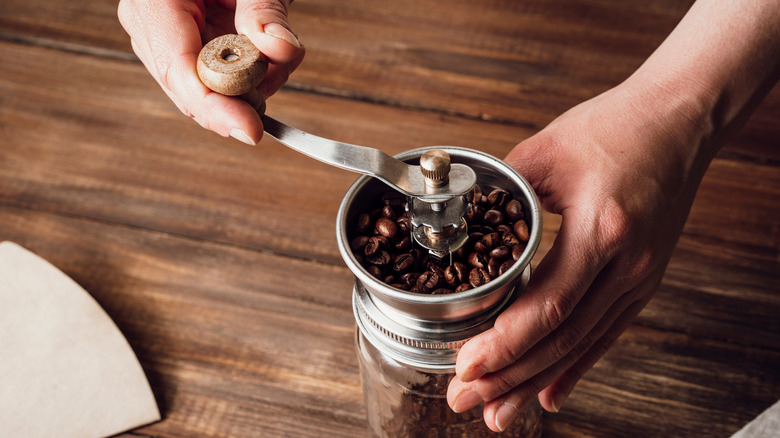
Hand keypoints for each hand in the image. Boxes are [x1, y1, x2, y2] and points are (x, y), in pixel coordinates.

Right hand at [118, 0, 304, 144]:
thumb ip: (265, 9)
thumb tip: (281, 50)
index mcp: (153, 1)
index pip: (179, 70)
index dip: (215, 109)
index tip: (252, 132)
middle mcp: (150, 24)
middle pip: (190, 90)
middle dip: (242, 96)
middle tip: (280, 74)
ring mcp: (165, 39)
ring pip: (206, 91)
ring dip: (252, 86)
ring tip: (279, 52)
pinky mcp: (186, 47)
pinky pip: (214, 80)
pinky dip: (249, 79)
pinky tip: (268, 59)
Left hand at [446, 0, 778, 429]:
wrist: (679, 121)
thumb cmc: (617, 126)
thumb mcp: (546, 150)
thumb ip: (500, 191)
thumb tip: (457, 221)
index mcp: (601, 228)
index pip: (549, 303)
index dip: (505, 342)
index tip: (467, 365)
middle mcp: (627, 263)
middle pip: (563, 338)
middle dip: (509, 376)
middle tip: (466, 401)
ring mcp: (640, 277)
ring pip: (581, 345)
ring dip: (534, 381)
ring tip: (498, 412)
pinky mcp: (642, 281)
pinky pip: (604, 334)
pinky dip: (573, 367)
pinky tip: (547, 394)